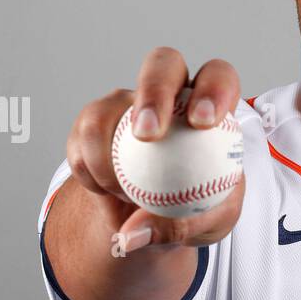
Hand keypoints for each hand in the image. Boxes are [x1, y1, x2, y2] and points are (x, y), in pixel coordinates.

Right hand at [66, 46, 244, 251]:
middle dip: (154, 90)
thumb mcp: (206, 228)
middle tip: (147, 134)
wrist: (151, 219)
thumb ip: (182, 228)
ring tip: (125, 193)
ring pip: (108, 108)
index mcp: (212, 108)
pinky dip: (91, 173)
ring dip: (109, 157)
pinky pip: (82, 140)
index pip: (218, 78)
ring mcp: (127, 105)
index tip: (202, 123)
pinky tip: (106, 192)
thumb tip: (134, 234)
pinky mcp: (93, 124)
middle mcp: (170, 95)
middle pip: (162, 64)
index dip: (212, 89)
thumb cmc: (195, 213)